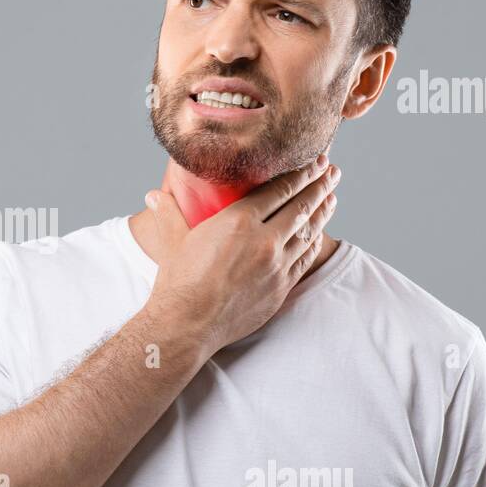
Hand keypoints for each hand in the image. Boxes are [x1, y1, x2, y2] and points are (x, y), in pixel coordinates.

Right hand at [143, 155, 340, 356]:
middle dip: (320, 185)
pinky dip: (314, 243)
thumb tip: (153, 195)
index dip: (301, 173)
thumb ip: (168, 213)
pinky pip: (305, 259)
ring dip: (323, 211)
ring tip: (331, 197)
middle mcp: (263, 240)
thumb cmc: (177, 282)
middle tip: (332, 171)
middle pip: (301, 206)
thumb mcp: (172, 241)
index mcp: (238, 221)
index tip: (315, 161)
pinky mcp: (280, 288)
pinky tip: (318, 233)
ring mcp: (276, 266)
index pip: (280, 189)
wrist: (188, 325)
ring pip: (308, 232)